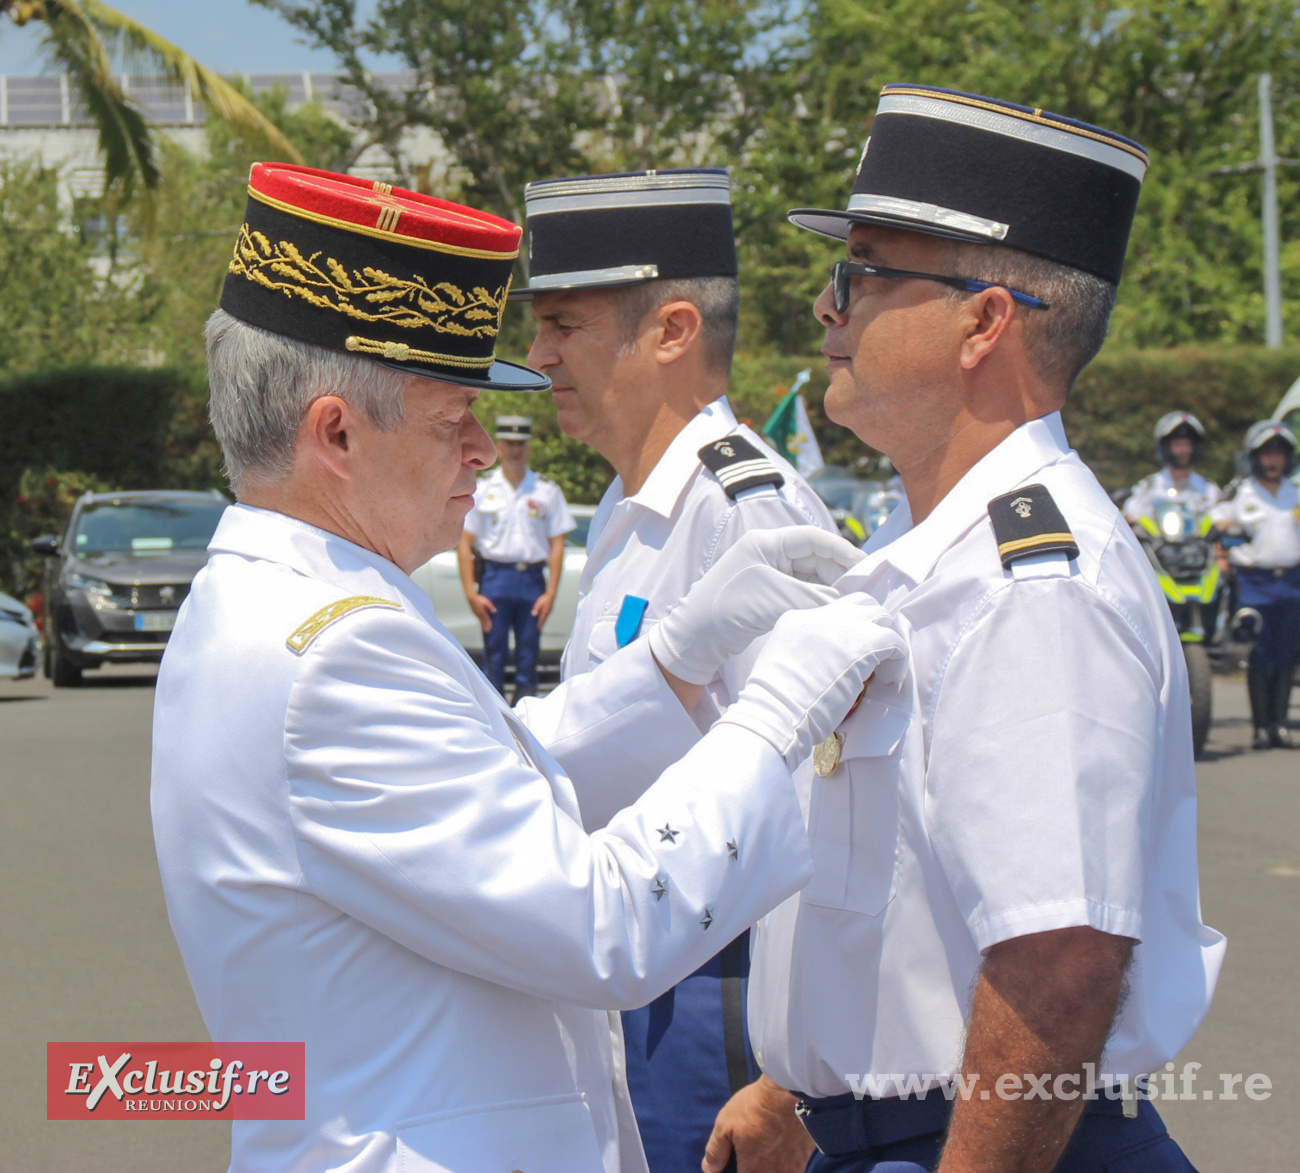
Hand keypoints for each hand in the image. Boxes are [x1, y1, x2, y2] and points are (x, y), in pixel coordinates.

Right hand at [468, 592, 495, 631]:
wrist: (471, 597)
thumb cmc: (479, 599)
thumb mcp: (486, 602)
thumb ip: (491, 606)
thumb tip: (495, 611)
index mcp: (482, 612)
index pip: (486, 619)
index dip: (489, 624)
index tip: (491, 628)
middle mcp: (478, 614)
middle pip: (483, 622)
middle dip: (485, 626)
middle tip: (488, 631)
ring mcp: (476, 613)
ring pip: (480, 621)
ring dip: (483, 625)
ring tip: (485, 629)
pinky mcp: (474, 612)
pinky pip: (478, 618)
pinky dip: (481, 622)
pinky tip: (482, 622)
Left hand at [532, 591, 555, 628]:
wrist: (551, 594)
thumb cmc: (544, 598)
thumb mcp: (538, 603)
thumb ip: (536, 608)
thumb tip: (533, 614)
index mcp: (545, 612)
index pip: (542, 621)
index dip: (540, 626)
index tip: (538, 631)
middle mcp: (547, 613)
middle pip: (544, 621)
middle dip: (541, 625)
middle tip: (538, 629)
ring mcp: (549, 611)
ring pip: (545, 618)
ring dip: (542, 621)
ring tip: (539, 625)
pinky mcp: (549, 609)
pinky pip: (546, 615)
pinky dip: (543, 618)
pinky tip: (541, 617)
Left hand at [648, 526, 865, 684]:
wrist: (695, 638)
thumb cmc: (731, 608)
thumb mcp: (778, 598)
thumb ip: (817, 598)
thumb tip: (849, 604)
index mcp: (767, 542)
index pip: (815, 539)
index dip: (844, 552)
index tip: (867, 570)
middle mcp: (767, 553)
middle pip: (814, 558)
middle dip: (839, 575)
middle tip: (862, 594)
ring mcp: (766, 575)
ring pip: (809, 577)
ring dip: (829, 591)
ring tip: (850, 607)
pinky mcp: (765, 596)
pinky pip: (799, 593)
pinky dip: (816, 602)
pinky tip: (830, 614)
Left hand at [702, 1075, 814, 1172]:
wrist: (789, 1091)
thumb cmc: (755, 1107)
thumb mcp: (725, 1124)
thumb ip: (716, 1150)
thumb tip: (708, 1169)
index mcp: (753, 1169)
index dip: (739, 1172)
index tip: (737, 1165)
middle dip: (755, 1169)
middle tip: (750, 1158)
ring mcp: (793, 1166)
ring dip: (773, 1168)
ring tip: (767, 1155)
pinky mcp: (806, 1156)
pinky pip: (795, 1169)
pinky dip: (787, 1165)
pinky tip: (783, 1152)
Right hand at [720, 592, 906, 769]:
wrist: (775, 711)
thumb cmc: (774, 702)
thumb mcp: (782, 664)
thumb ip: (803, 654)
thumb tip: (827, 665)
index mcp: (798, 619)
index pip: (834, 613)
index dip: (848, 634)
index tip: (849, 660)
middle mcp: (821, 616)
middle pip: (861, 605)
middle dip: (871, 627)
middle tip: (872, 657)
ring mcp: (843, 626)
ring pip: (881, 617)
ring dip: (885, 642)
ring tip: (881, 670)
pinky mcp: (864, 643)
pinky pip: (895, 642)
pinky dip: (897, 662)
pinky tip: (888, 680)